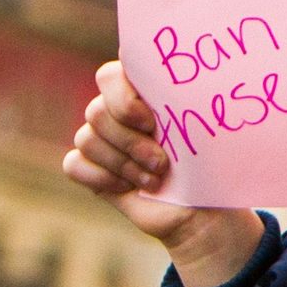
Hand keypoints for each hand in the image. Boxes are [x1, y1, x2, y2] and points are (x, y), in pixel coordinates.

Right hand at [60, 62, 263, 283]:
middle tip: (161, 163)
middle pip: (96, 111)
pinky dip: (100, 177)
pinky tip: (128, 188)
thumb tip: (195, 77)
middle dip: (130, 142)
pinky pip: (74, 165)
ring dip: (122, 164)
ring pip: (86, 139)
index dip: (123, 99)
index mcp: (144, 91)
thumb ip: (190, 104)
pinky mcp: (92, 169)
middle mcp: (117, 111)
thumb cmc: (213, 166)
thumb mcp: (208, 133)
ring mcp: (102, 140)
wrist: (205, 210)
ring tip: (153, 180)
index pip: (110, 76)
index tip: (151, 122)